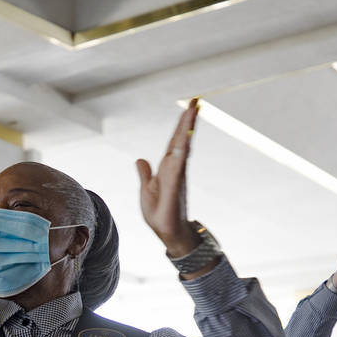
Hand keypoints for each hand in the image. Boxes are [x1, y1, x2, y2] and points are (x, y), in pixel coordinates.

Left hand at [136, 100, 200, 256]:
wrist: (169, 235)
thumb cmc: (160, 215)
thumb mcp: (146, 190)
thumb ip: (145, 174)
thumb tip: (140, 160)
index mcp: (168, 167)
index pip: (174, 141)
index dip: (181, 124)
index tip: (190, 106)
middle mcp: (175, 169)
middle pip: (181, 139)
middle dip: (188, 120)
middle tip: (196, 101)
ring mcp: (176, 177)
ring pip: (181, 149)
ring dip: (186, 130)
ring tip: (192, 112)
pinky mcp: (174, 188)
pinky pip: (178, 167)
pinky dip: (181, 153)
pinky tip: (184, 140)